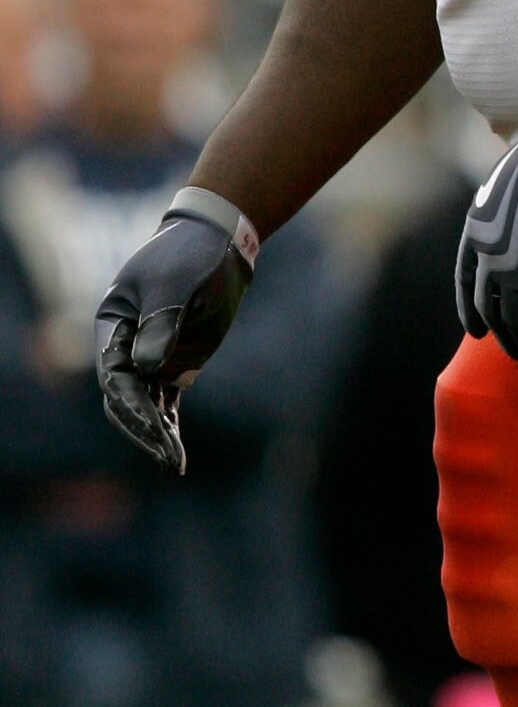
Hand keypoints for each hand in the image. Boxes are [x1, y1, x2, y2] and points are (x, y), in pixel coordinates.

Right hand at [96, 194, 258, 475]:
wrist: (216, 243)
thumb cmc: (188, 256)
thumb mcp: (174, 283)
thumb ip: (161, 322)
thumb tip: (148, 368)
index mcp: (112, 325)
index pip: (114, 374)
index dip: (131, 402)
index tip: (153, 425)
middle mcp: (125, 346)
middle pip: (124, 399)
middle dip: (143, 429)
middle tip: (167, 456)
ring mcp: (150, 358)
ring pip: (146, 406)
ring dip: (158, 435)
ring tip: (176, 464)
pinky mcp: (175, 365)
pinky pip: (166, 403)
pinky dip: (170, 426)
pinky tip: (177, 453)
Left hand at [456, 103, 517, 374]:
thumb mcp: (512, 182)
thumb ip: (512, 208)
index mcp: (476, 229)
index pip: (467, 281)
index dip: (471, 309)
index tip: (478, 329)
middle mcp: (487, 256)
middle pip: (491, 307)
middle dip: (503, 333)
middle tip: (514, 351)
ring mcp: (514, 272)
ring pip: (516, 324)